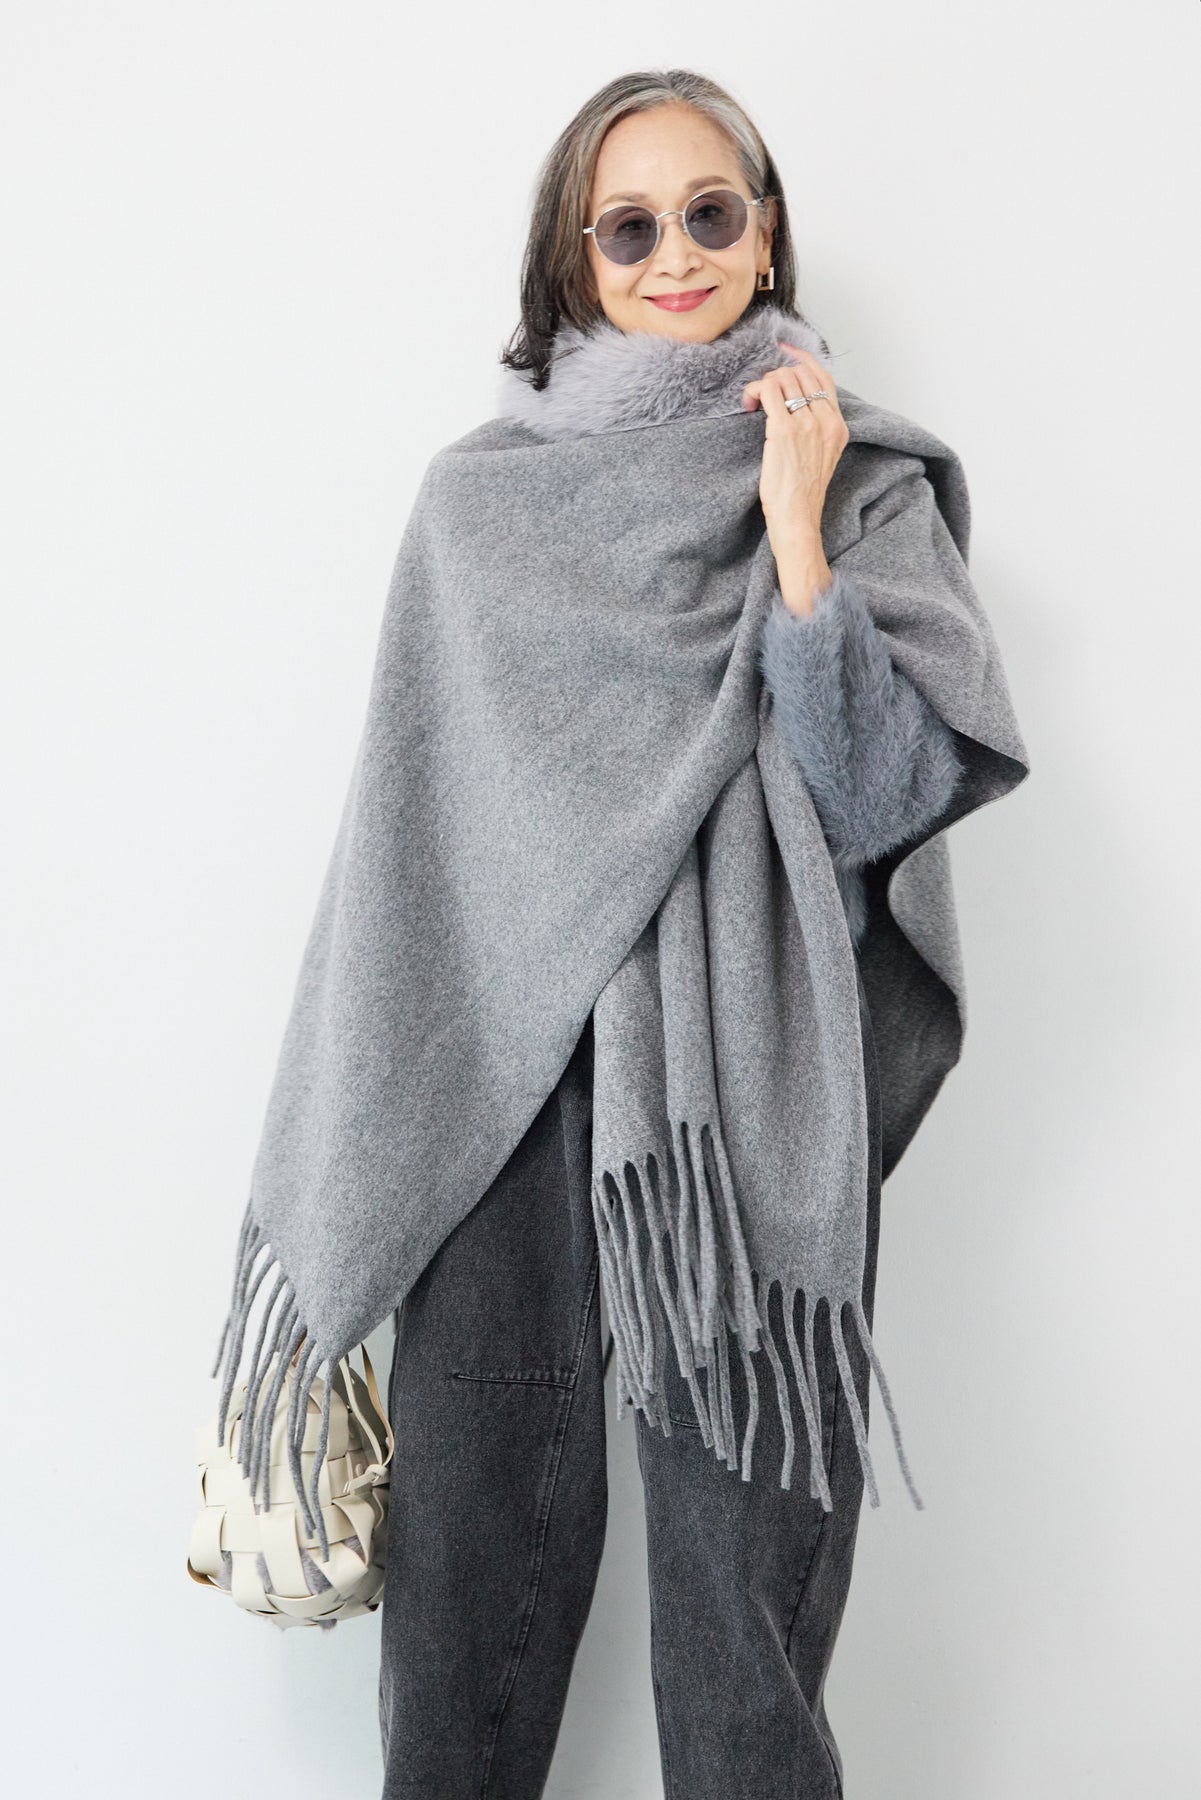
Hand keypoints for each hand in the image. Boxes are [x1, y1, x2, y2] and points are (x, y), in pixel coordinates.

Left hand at [742, 342, 849, 613]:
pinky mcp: (784, 429)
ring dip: (761, 384)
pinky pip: (766, 390)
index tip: (784, 350)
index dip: (801, 358)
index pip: (822, 376)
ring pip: (781, 378)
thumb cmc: (802, 494)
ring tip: (752, 403)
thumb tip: (792, 403)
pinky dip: (753, 391)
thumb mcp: (821, 456)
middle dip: (775, 377)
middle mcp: (826, 420)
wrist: (798, 519)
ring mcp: (806, 423)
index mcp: (838, 425)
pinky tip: (747, 404)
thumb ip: (815, 428)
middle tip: (760, 395)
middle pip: (799, 373)